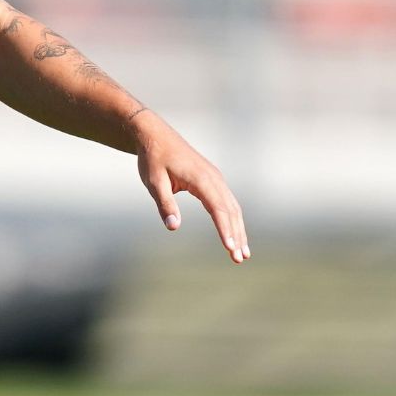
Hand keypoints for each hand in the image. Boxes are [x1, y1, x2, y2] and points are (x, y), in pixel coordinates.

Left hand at [134, 112, 250, 263]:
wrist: (154, 136)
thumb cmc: (153, 158)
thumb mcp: (154, 182)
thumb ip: (164, 204)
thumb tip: (173, 227)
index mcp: (201, 178)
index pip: (218, 208)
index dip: (224, 229)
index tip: (230, 248)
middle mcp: (214, 178)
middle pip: (231, 210)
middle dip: (237, 235)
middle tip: (239, 259)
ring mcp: (215, 178)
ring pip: (233, 207)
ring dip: (238, 230)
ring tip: (242, 254)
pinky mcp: (213, 180)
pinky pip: (228, 202)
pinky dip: (233, 219)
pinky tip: (234, 234)